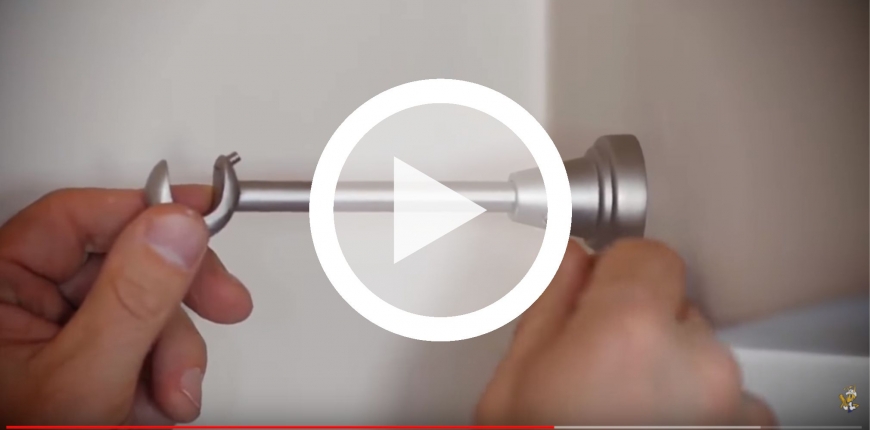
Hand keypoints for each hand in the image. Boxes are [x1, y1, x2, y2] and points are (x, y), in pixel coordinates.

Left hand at [0, 187, 252, 423]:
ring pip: (144, 306)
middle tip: (226, 305)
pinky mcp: (87, 358)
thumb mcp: (85, 377)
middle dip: (178, 303)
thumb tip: (177, 227)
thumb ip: (134, 299)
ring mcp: (56, 332)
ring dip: (174, 353)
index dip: (150, 212)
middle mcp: (23, 303)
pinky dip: (162, 372)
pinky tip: (154, 403)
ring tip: (168, 398)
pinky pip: (142, 341)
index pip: (82, 217)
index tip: (207, 217)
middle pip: (126, 262)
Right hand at [477, 239, 775, 424]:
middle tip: (595, 373)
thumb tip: (571, 264)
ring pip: (701, 359)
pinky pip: (724, 405)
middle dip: (639, 329)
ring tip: (620, 416)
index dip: (615, 273)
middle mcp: (696, 366)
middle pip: (676, 307)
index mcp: (629, 334)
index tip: (600, 290)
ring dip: (669, 375)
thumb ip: (551, 307)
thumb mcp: (513, 385)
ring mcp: (729, 410)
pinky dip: (694, 414)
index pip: (648, 255)